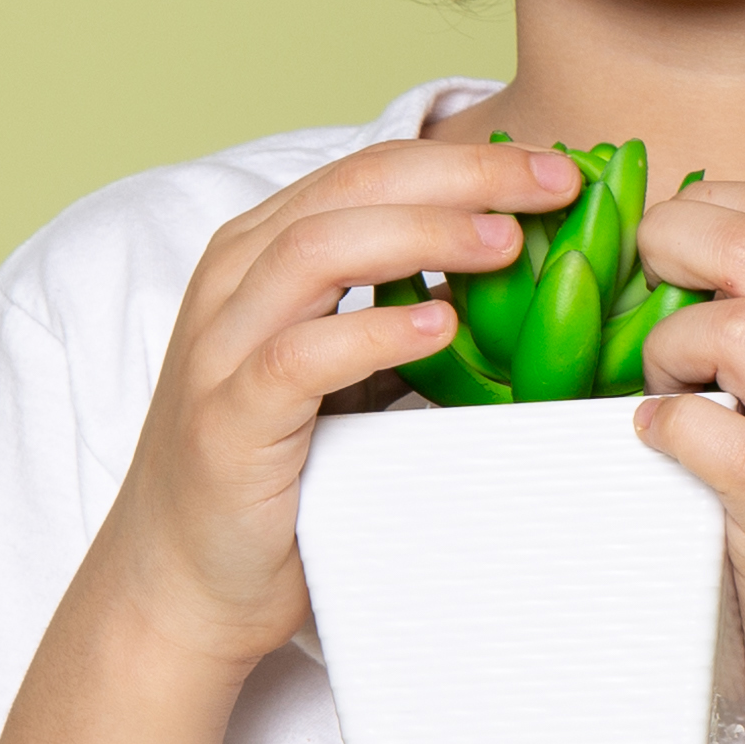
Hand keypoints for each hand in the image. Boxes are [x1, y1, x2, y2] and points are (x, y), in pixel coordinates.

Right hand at [93, 133, 586, 671]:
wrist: (185, 583)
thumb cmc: (278, 475)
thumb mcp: (349, 376)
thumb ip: (401, 319)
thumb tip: (514, 280)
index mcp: (265, 255)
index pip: (371, 171)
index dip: (467, 160)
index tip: (559, 168)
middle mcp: (234, 282)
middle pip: (353, 188)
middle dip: (463, 175)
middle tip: (556, 182)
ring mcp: (221, 348)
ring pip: (317, 249)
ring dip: (424, 235)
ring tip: (509, 243)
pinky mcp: (226, 419)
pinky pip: (300, 356)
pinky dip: (374, 332)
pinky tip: (442, 326)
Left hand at [620, 182, 744, 729]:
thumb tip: (699, 255)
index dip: (703, 208)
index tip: (666, 249)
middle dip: (669, 253)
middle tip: (639, 299)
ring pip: (736, 330)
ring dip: (669, 346)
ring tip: (666, 386)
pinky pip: (717, 438)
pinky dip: (667, 423)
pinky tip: (657, 437)